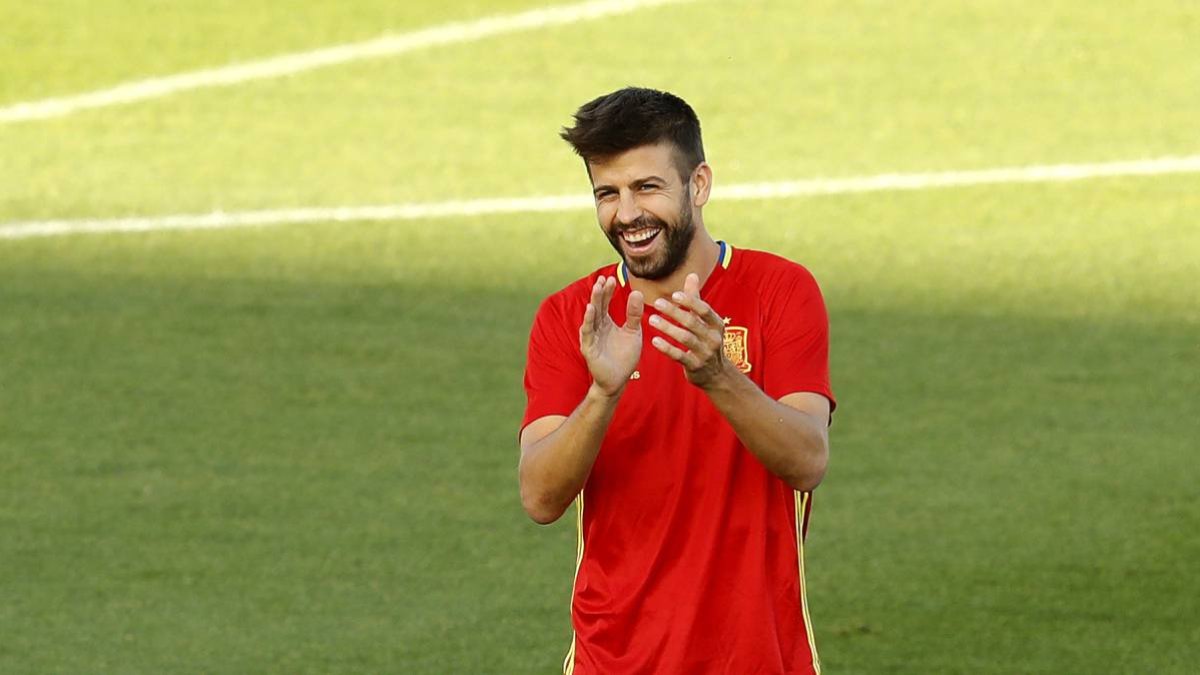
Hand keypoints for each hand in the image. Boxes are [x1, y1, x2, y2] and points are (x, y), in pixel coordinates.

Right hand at [579, 276, 644, 396]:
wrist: (618, 380)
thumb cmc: (624, 357)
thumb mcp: (633, 332)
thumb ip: (634, 314)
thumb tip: (638, 292)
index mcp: (606, 322)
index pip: (605, 302)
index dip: (608, 291)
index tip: (612, 278)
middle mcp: (597, 327)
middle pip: (597, 306)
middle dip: (600, 292)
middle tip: (603, 278)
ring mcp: (591, 336)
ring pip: (591, 316)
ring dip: (594, 301)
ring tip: (597, 288)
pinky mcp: (588, 347)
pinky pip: (588, 331)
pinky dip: (588, 320)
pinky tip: (590, 309)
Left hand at [649, 273, 730, 388]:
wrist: (716, 374)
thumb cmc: (706, 341)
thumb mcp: (705, 321)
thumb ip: (696, 298)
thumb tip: (692, 274)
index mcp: (716, 324)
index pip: (704, 310)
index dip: (690, 301)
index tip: (674, 294)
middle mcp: (713, 338)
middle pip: (692, 322)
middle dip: (674, 312)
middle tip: (656, 303)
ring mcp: (705, 353)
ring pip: (685, 338)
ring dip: (667, 328)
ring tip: (651, 319)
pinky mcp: (695, 366)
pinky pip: (680, 356)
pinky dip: (667, 348)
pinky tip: (654, 341)